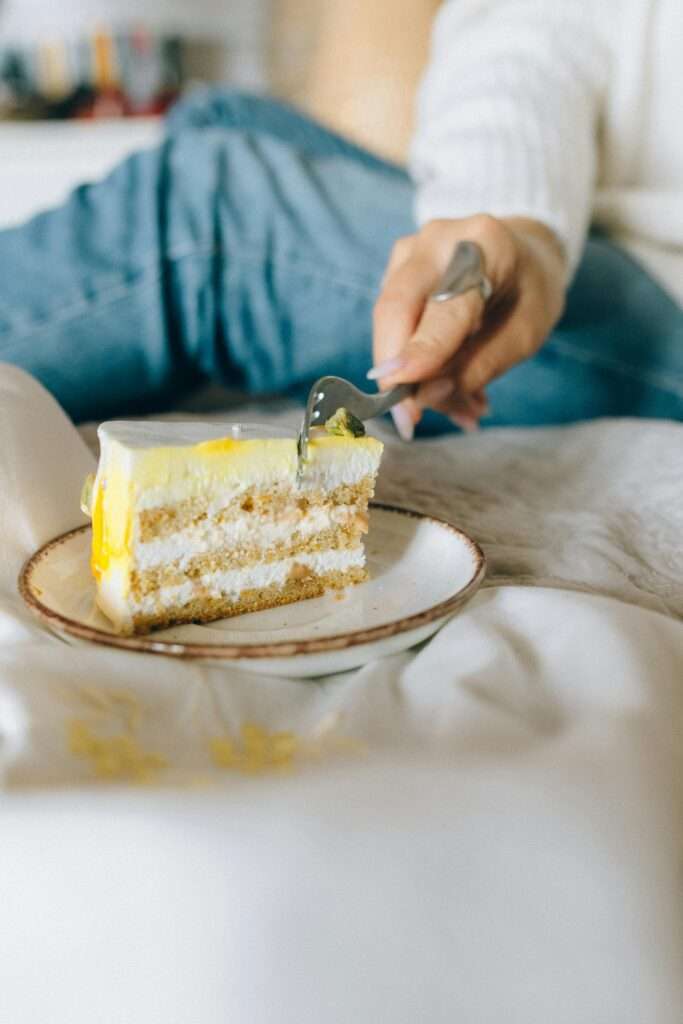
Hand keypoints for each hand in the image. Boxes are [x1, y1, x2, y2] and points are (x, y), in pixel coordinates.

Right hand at [370, 214, 566, 437]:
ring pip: (387, 321)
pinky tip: (444, 386)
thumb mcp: (526, 333)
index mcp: (484, 244)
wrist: (522, 253)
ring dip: (408, 374)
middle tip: (410, 421)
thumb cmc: (529, 292)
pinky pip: (391, 324)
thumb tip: (428, 396)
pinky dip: (411, 364)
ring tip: (455, 406)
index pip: (445, 305)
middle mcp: (436, 238)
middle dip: (396, 370)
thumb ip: (480, 364)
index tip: (409, 395)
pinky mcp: (393, 271)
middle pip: (395, 306)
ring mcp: (408, 252)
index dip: (423, 352)